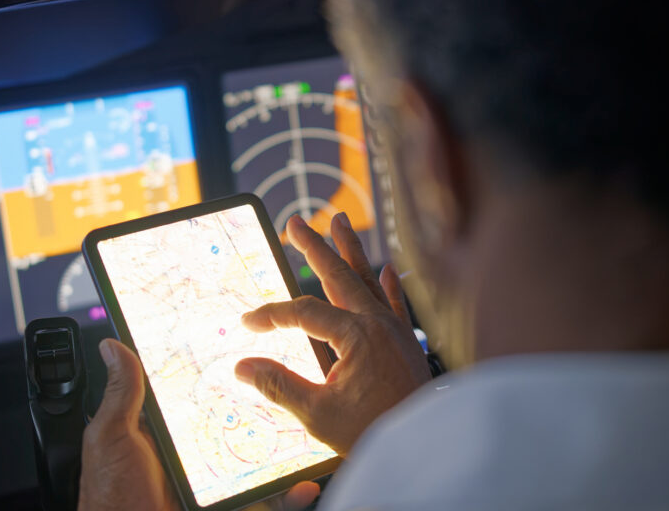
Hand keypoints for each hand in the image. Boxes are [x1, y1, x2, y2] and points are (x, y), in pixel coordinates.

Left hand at [80, 339, 321, 510]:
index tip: (243, 353)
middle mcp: (197, 455)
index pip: (201, 398)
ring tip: (305, 434)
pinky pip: (264, 500)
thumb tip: (113, 347)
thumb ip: (121, 393)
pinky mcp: (232, 505)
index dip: (221, 378)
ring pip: (258, 461)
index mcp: (170, 433)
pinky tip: (301, 486)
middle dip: (265, 410)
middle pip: (238, 425)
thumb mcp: (113, 436)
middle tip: (287, 390)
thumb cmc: (113, 497)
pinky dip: (288, 495)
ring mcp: (217, 483)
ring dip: (284, 450)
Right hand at [235, 213, 431, 454]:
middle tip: (295, 223)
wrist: (426, 448)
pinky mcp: (407, 342)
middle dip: (315, 247)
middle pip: (339, 275)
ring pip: (368, 280)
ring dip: (351, 251)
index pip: (305, 312)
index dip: (273, 315)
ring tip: (340, 221)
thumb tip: (242, 367)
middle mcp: (377, 322)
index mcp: (356, 335)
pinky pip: (396, 303)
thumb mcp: (318, 414)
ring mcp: (395, 329)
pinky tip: (387, 268)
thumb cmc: (374, 432)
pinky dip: (389, 284)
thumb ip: (279, 386)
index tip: (248, 322)